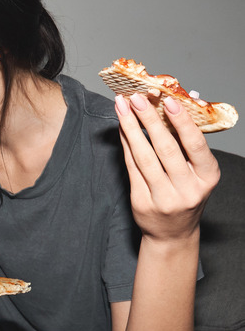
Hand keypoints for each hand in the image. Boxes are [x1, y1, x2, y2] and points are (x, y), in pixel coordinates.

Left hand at [115, 94, 218, 242]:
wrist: (172, 232)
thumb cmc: (186, 193)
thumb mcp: (197, 172)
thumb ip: (186, 144)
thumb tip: (171, 105)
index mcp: (207, 177)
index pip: (195, 146)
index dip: (182, 122)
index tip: (169, 101)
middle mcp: (187, 189)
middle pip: (165, 149)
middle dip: (148, 120)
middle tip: (135, 98)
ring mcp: (163, 197)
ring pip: (144, 157)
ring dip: (131, 128)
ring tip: (122, 107)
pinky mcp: (142, 201)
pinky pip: (131, 167)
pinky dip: (125, 144)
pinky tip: (121, 127)